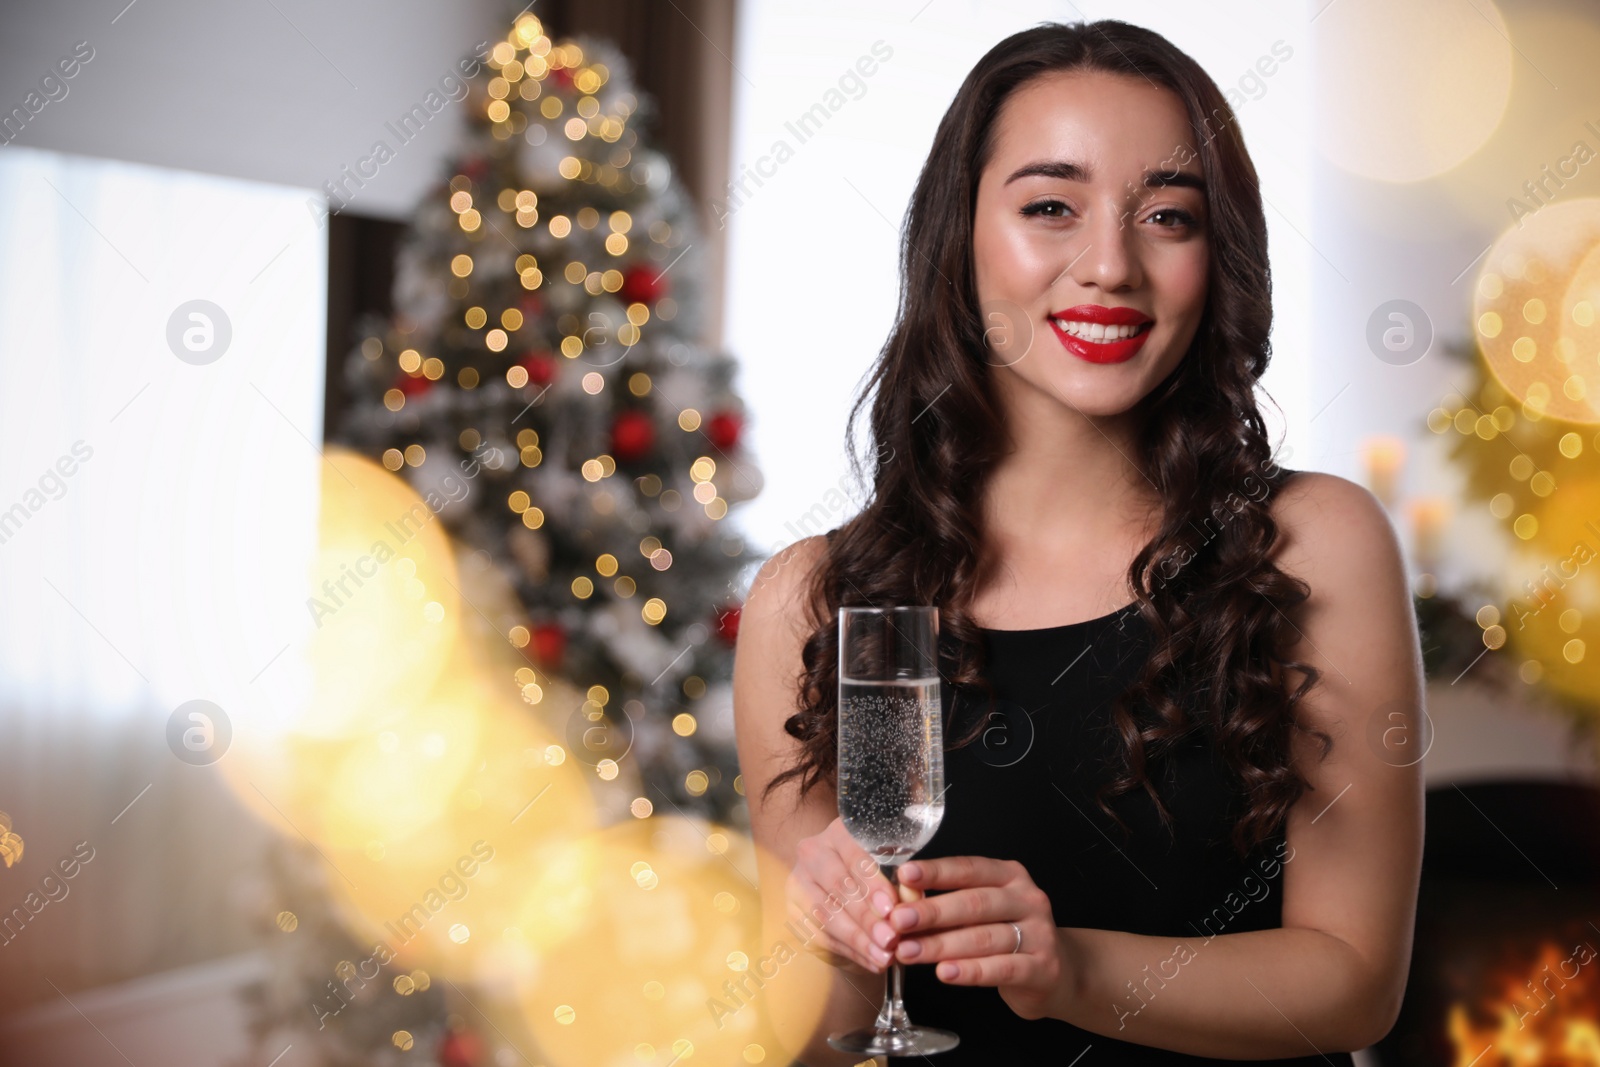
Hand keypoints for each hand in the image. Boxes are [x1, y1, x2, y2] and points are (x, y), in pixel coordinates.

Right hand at [786, 816, 900, 974]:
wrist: (843, 888)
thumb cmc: (875, 876)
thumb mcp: (892, 873)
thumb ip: (904, 886)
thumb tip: (912, 901)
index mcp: (840, 832)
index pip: (855, 858)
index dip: (873, 885)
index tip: (890, 909)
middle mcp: (813, 852)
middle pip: (838, 887)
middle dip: (866, 918)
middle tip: (890, 941)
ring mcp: (798, 880)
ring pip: (825, 914)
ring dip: (857, 940)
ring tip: (882, 958)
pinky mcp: (792, 909)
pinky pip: (817, 935)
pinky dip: (847, 951)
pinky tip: (870, 962)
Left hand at [888, 856, 1067, 1019]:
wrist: (1056, 973)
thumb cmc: (1008, 936)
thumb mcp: (982, 914)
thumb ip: (948, 907)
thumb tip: (902, 906)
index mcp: (1009, 876)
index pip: (969, 869)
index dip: (936, 872)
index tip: (904, 875)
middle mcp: (1027, 899)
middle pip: (975, 903)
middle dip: (932, 912)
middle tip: (898, 921)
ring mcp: (1039, 933)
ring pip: (984, 937)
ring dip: (941, 945)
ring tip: (908, 952)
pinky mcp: (1042, 967)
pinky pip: (1002, 968)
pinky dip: (970, 971)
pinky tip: (944, 972)